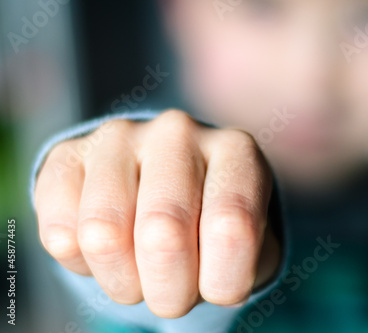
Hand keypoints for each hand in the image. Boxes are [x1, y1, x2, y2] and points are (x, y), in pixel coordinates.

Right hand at [34, 110, 280, 317]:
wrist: (159, 195)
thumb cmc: (208, 227)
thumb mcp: (244, 249)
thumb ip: (238, 265)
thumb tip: (211, 282)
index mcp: (235, 150)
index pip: (232, 227)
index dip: (223, 282)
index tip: (219, 289)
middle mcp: (177, 132)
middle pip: (163, 234)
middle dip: (168, 290)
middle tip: (173, 291)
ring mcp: (119, 136)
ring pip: (104, 236)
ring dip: (123, 281)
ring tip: (140, 272)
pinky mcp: (68, 154)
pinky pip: (60, 234)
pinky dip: (82, 265)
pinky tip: (108, 247)